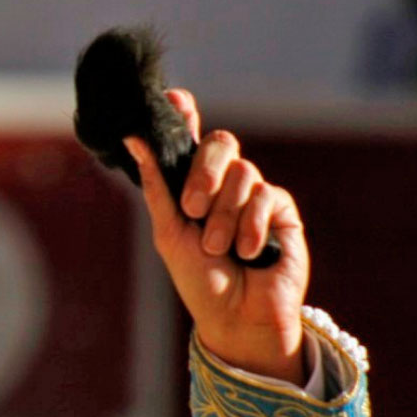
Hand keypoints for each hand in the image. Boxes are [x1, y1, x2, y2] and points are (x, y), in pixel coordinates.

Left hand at [126, 89, 308, 383]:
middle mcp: (225, 184)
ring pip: (244, 173)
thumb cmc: (199, 281)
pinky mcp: (283, 210)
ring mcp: (256, 195)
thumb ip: (157, 185)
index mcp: (194, 186)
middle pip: (221, 144)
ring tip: (219, 249)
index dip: (185, 115)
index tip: (174, 99)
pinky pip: (267, 196)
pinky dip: (251, 227)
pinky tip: (248, 253)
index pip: (191, 140)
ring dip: (224, 216)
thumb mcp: (168, 233)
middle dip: (204, 173)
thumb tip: (134, 139)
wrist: (236, 318)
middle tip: (192, 208)